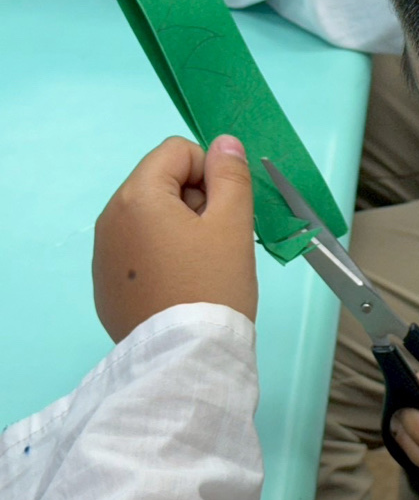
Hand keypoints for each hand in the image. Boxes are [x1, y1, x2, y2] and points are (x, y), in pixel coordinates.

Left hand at [93, 135, 256, 342]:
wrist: (186, 356)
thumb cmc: (214, 285)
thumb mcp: (233, 225)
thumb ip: (231, 176)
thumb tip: (224, 143)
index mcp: (137, 196)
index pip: (178, 151)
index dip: (211, 174)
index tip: (225, 213)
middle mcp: (110, 218)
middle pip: (162, 183)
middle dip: (195, 202)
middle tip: (217, 242)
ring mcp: (104, 254)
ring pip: (151, 218)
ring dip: (180, 229)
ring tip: (201, 267)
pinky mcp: (107, 284)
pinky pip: (138, 251)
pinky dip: (162, 256)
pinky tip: (180, 287)